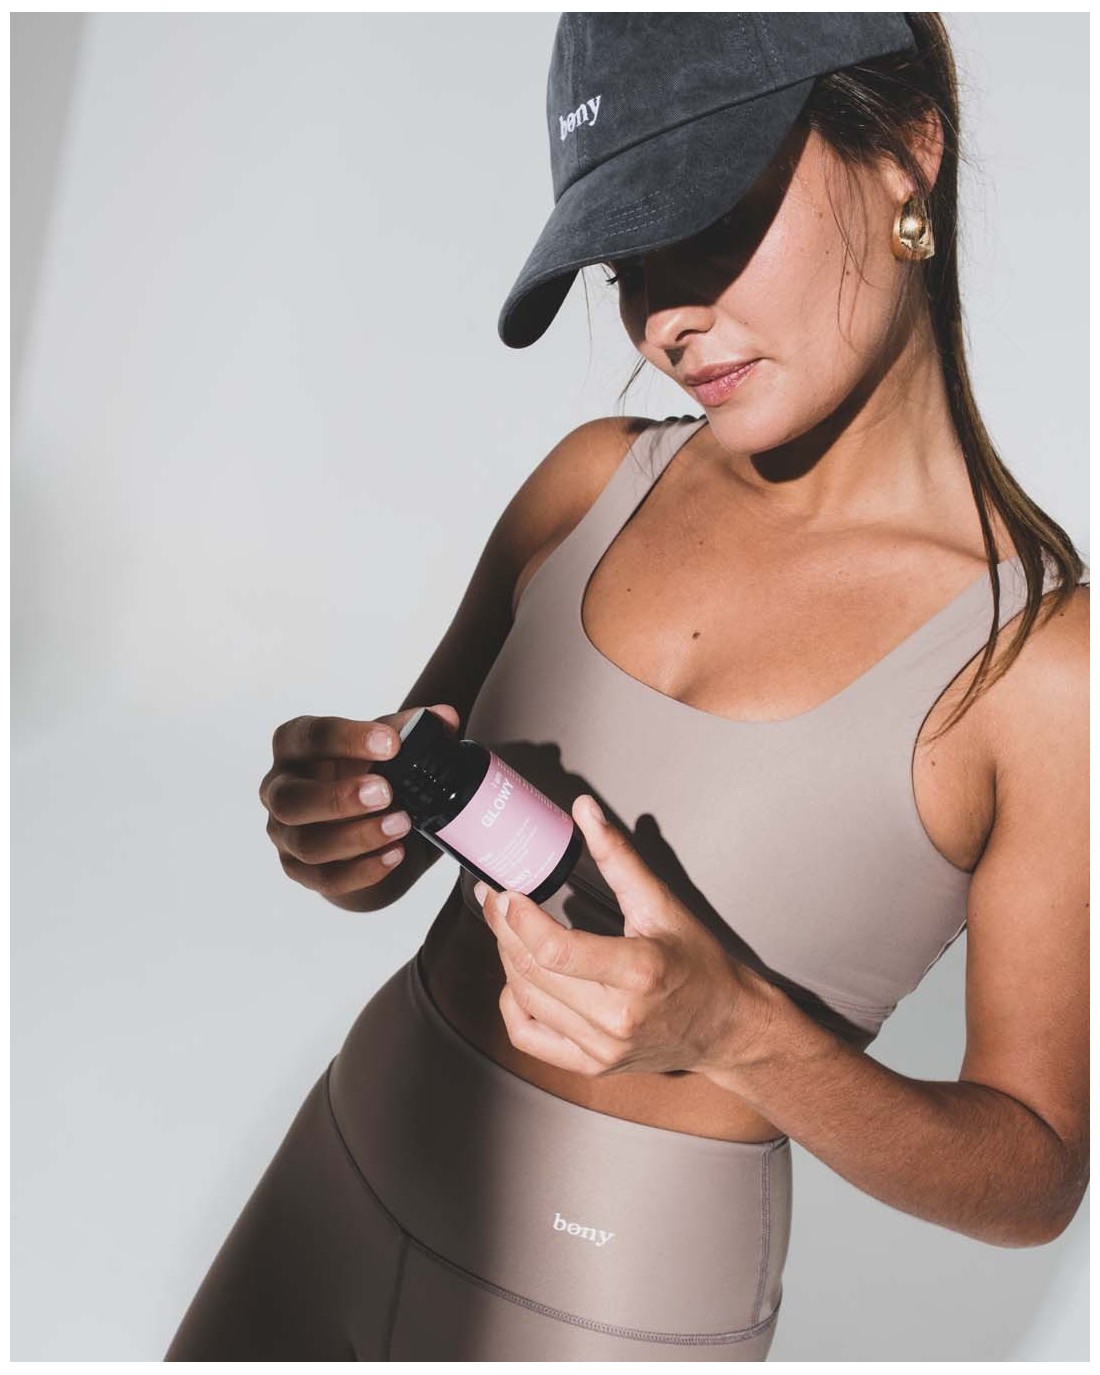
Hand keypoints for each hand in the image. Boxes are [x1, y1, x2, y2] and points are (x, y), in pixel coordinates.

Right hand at [260, 704, 459, 898]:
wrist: (368, 827)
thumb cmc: (368, 774)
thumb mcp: (388, 748)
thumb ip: (411, 729)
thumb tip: (444, 717)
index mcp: (296, 747)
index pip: (309, 737)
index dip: (347, 739)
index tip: (390, 742)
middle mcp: (280, 789)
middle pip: (291, 798)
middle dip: (339, 798)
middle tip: (386, 792)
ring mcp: (285, 834)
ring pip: (308, 844)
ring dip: (357, 836)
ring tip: (401, 825)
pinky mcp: (300, 870)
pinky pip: (325, 878)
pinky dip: (363, 870)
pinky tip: (395, 855)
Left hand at [474, 794, 765, 1077]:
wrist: (726, 1026)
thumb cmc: (700, 966)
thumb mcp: (662, 904)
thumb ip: (618, 857)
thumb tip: (585, 812)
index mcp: (638, 972)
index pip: (556, 950)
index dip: (519, 919)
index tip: (506, 892)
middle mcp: (617, 1017)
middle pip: (533, 970)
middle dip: (503, 928)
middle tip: (495, 898)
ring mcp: (602, 1047)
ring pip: (526, 999)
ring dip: (507, 958)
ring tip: (507, 928)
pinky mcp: (592, 1064)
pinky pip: (528, 1037)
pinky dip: (512, 1004)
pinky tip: (518, 977)